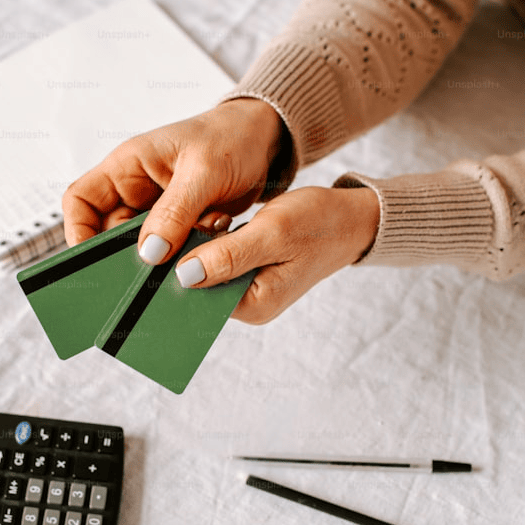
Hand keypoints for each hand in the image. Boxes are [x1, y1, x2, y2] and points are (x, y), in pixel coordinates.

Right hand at [62, 98, 285, 257]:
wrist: (265, 140)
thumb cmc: (231, 138)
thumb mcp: (204, 172)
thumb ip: (175, 212)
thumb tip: (149, 252)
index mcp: (127, 166)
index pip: (80, 201)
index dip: (78, 231)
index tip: (94, 260)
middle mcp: (135, 188)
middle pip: (109, 233)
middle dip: (129, 254)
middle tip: (150, 271)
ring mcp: (156, 209)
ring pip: (143, 247)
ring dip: (167, 254)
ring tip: (194, 244)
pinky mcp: (179, 224)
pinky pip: (171, 250)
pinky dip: (188, 252)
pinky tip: (210, 236)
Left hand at [173, 186, 380, 323]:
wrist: (349, 218)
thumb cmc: (317, 222)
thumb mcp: (272, 233)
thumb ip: (229, 256)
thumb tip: (185, 276)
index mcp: (254, 305)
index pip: (197, 295)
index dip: (179, 266)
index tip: (174, 236)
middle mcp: (248, 305)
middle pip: (198, 285)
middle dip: (190, 253)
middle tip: (199, 221)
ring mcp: (248, 290)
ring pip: (205, 270)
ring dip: (201, 244)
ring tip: (213, 220)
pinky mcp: (248, 273)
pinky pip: (217, 261)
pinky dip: (213, 241)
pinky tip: (219, 224)